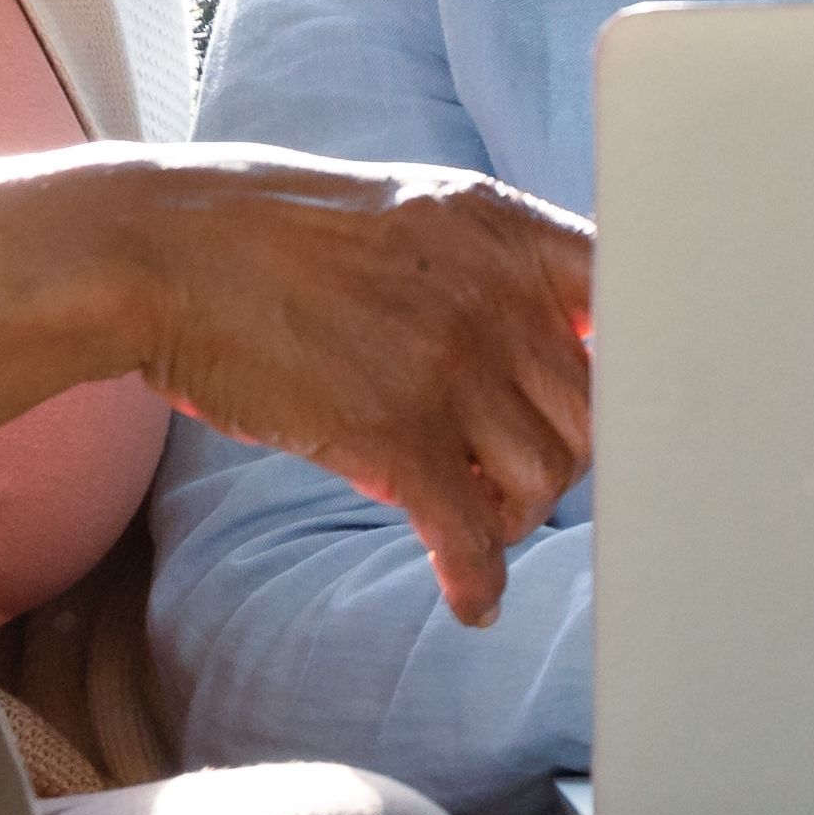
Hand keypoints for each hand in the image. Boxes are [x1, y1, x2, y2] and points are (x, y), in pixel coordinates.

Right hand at [0, 146, 594, 627]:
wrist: (164, 251)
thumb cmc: (282, 237)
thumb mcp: (416, 213)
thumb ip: (497, 267)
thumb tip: (581, 337)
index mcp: (506, 228)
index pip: (636, 298)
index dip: (649, 367)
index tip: (645, 412)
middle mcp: (495, 292)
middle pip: (597, 410)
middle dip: (567, 458)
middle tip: (521, 481)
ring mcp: (448, 361)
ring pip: (548, 476)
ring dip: (519, 515)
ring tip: (475, 519)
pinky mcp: (391, 432)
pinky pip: (472, 532)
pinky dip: (477, 579)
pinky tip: (468, 601)